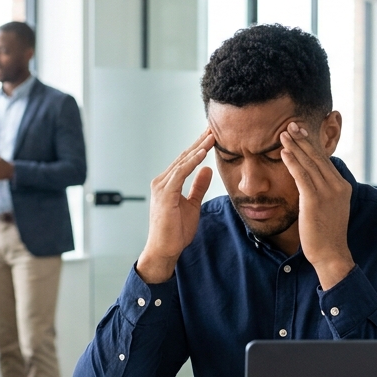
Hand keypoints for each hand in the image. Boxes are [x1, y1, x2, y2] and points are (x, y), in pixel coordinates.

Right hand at [136, 130, 214, 283]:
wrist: (165, 249)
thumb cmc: (175, 231)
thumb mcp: (192, 204)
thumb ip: (198, 186)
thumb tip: (207, 169)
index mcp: (169, 183)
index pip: (186, 160)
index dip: (199, 147)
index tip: (213, 135)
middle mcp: (163, 181)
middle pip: (184, 156)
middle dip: (200, 142)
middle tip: (214, 127)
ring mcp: (162, 186)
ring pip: (182, 162)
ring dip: (198, 148)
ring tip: (211, 136)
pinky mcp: (165, 193)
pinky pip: (180, 173)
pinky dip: (191, 162)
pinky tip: (202, 153)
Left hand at [279, 121, 355, 289]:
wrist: (331, 254)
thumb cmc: (326, 234)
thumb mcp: (329, 208)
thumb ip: (324, 192)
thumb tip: (311, 181)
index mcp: (342, 186)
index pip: (324, 160)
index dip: (311, 144)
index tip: (301, 131)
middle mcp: (337, 186)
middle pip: (317, 157)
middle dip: (303, 139)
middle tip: (291, 124)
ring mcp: (327, 192)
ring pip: (309, 163)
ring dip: (295, 146)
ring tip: (283, 133)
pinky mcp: (315, 200)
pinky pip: (302, 176)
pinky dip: (293, 162)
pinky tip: (284, 152)